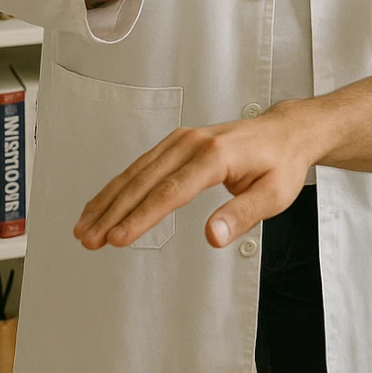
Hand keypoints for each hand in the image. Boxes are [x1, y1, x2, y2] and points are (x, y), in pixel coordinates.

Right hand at [74, 102, 308, 250]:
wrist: (287, 132)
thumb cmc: (282, 163)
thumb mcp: (273, 195)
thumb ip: (242, 216)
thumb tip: (213, 236)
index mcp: (215, 156)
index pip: (170, 192)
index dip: (140, 218)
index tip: (117, 239)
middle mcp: (193, 143)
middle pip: (144, 181)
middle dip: (113, 212)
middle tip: (88, 240)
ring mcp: (183, 140)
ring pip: (136, 172)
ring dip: (108, 199)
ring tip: (84, 227)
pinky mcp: (178, 143)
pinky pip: (142, 165)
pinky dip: (119, 185)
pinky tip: (103, 203)